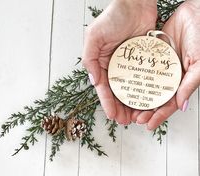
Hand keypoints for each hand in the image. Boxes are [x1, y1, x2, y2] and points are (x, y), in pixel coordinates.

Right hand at [82, 0, 156, 123]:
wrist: (136, 3)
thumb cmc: (113, 16)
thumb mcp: (94, 37)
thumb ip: (89, 58)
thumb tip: (94, 81)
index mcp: (101, 62)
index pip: (103, 87)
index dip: (107, 102)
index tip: (112, 115)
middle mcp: (114, 66)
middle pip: (116, 92)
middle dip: (119, 108)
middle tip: (125, 121)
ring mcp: (129, 65)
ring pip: (130, 89)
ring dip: (131, 103)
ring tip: (136, 116)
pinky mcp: (142, 61)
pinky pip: (142, 79)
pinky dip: (143, 91)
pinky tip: (146, 100)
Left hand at [136, 0, 199, 129]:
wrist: (193, 13)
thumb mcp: (199, 63)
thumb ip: (190, 84)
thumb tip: (181, 105)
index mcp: (179, 83)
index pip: (167, 104)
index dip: (157, 116)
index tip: (146, 124)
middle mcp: (166, 78)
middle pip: (152, 99)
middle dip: (142, 110)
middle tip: (130, 118)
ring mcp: (157, 69)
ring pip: (143, 87)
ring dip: (134, 97)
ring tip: (123, 106)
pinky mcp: (149, 57)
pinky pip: (139, 70)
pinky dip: (132, 78)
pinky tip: (123, 84)